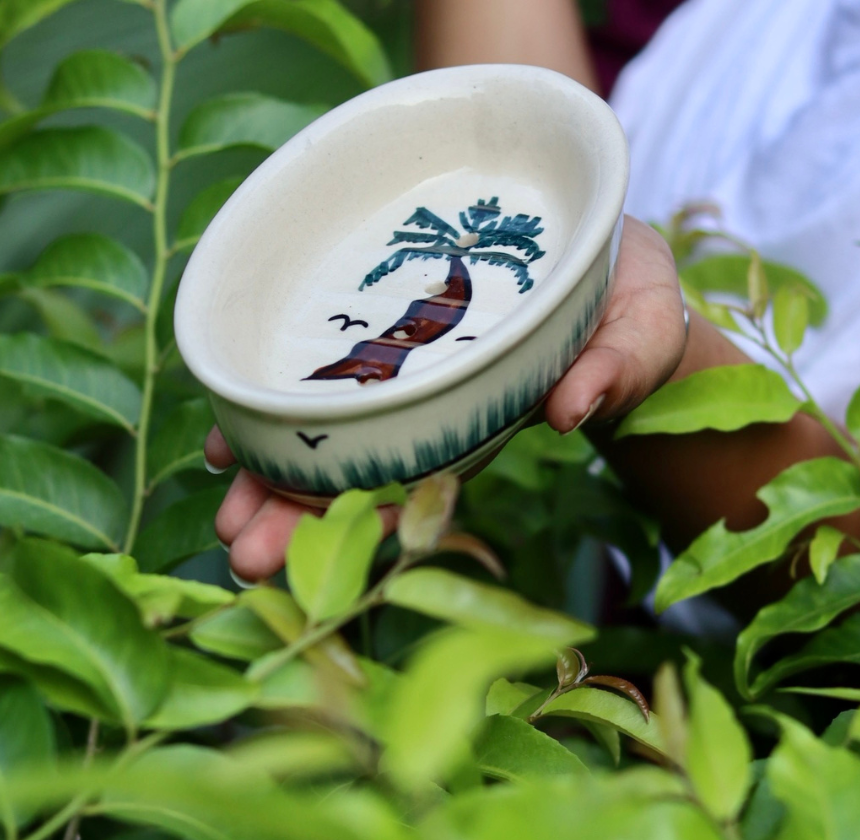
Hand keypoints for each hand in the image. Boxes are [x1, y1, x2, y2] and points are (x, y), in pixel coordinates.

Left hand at [206, 215, 686, 582]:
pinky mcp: (390, 341)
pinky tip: (222, 436)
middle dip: (300, 512)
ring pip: (328, 431)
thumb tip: (571, 409)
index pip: (426, 477)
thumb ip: (615, 366)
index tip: (323, 554)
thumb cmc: (629, 304)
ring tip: (219, 505)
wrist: (604, 264)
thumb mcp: (639, 330)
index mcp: (489, 417)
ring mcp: (406, 379)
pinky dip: (268, 405)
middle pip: (362, 467)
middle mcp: (435, 410)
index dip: (373, 516)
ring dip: (268, 467)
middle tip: (241, 554)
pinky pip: (322, 376)